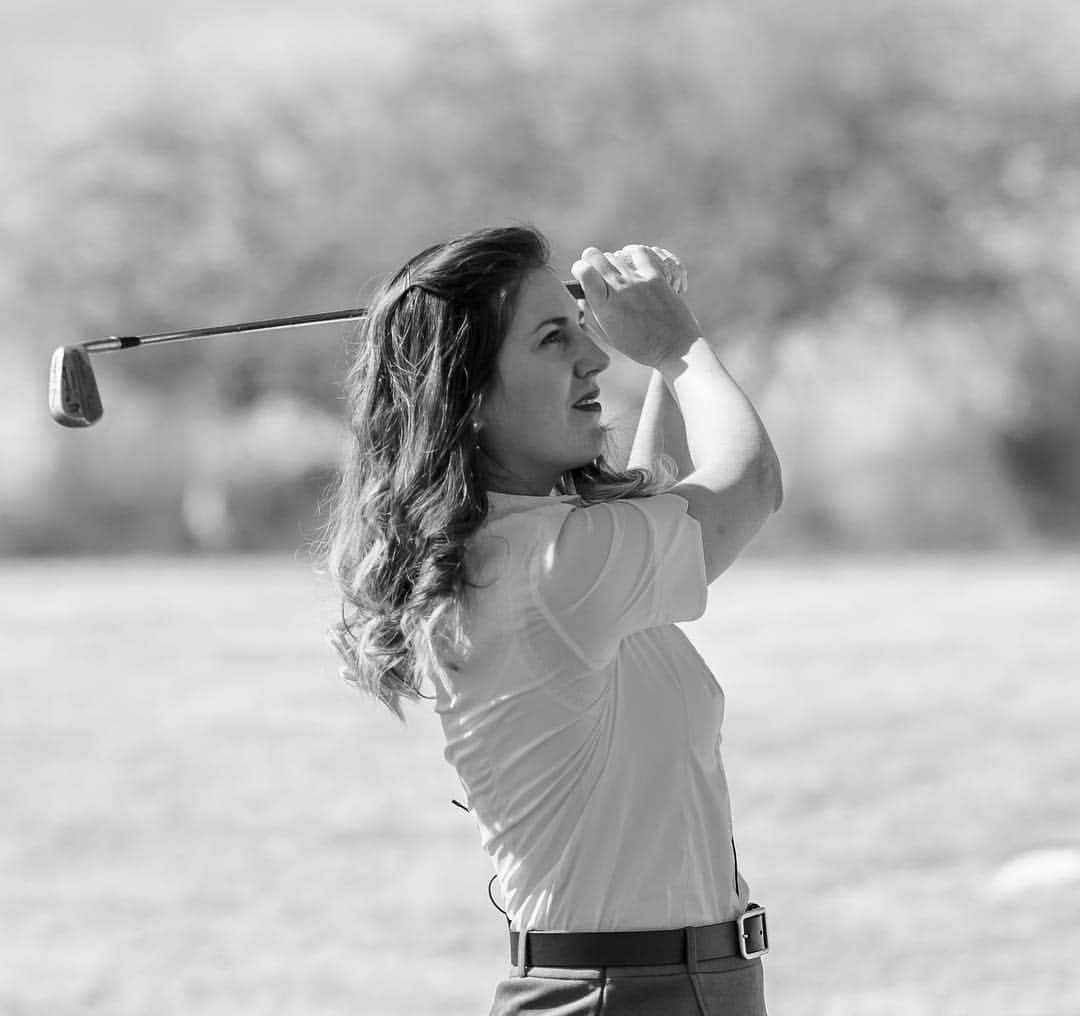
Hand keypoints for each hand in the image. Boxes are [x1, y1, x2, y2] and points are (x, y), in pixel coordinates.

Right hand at [570, 244, 700, 368]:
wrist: (674, 347)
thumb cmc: (640, 346)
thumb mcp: (609, 336)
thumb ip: (592, 314)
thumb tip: (581, 297)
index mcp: (604, 305)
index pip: (583, 271)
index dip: (579, 269)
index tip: (581, 274)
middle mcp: (619, 289)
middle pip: (595, 256)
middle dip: (590, 261)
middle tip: (595, 272)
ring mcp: (638, 280)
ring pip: (615, 255)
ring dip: (610, 262)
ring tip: (614, 273)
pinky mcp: (656, 275)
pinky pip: (640, 252)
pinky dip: (631, 253)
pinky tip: (630, 260)